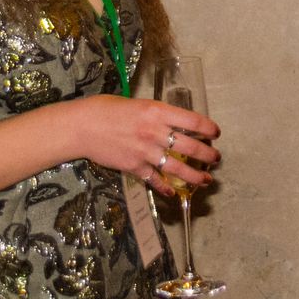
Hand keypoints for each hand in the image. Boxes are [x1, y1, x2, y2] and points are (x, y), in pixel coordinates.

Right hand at [73, 94, 220, 198]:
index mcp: (157, 112)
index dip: (208, 128)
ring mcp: (145, 152)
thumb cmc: (106, 109)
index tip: (215, 133)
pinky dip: (165, 188)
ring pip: (177, 168)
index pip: (192, 120)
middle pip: (190, 147)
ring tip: (206, 180)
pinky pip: (155, 180)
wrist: (82, 127)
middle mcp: (155, 132)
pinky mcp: (134, 167)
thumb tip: (173, 123)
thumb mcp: (137, 104)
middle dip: (207, 155)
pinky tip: (173, 193)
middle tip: (215, 159)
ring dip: (195, 176)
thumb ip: (156, 114)